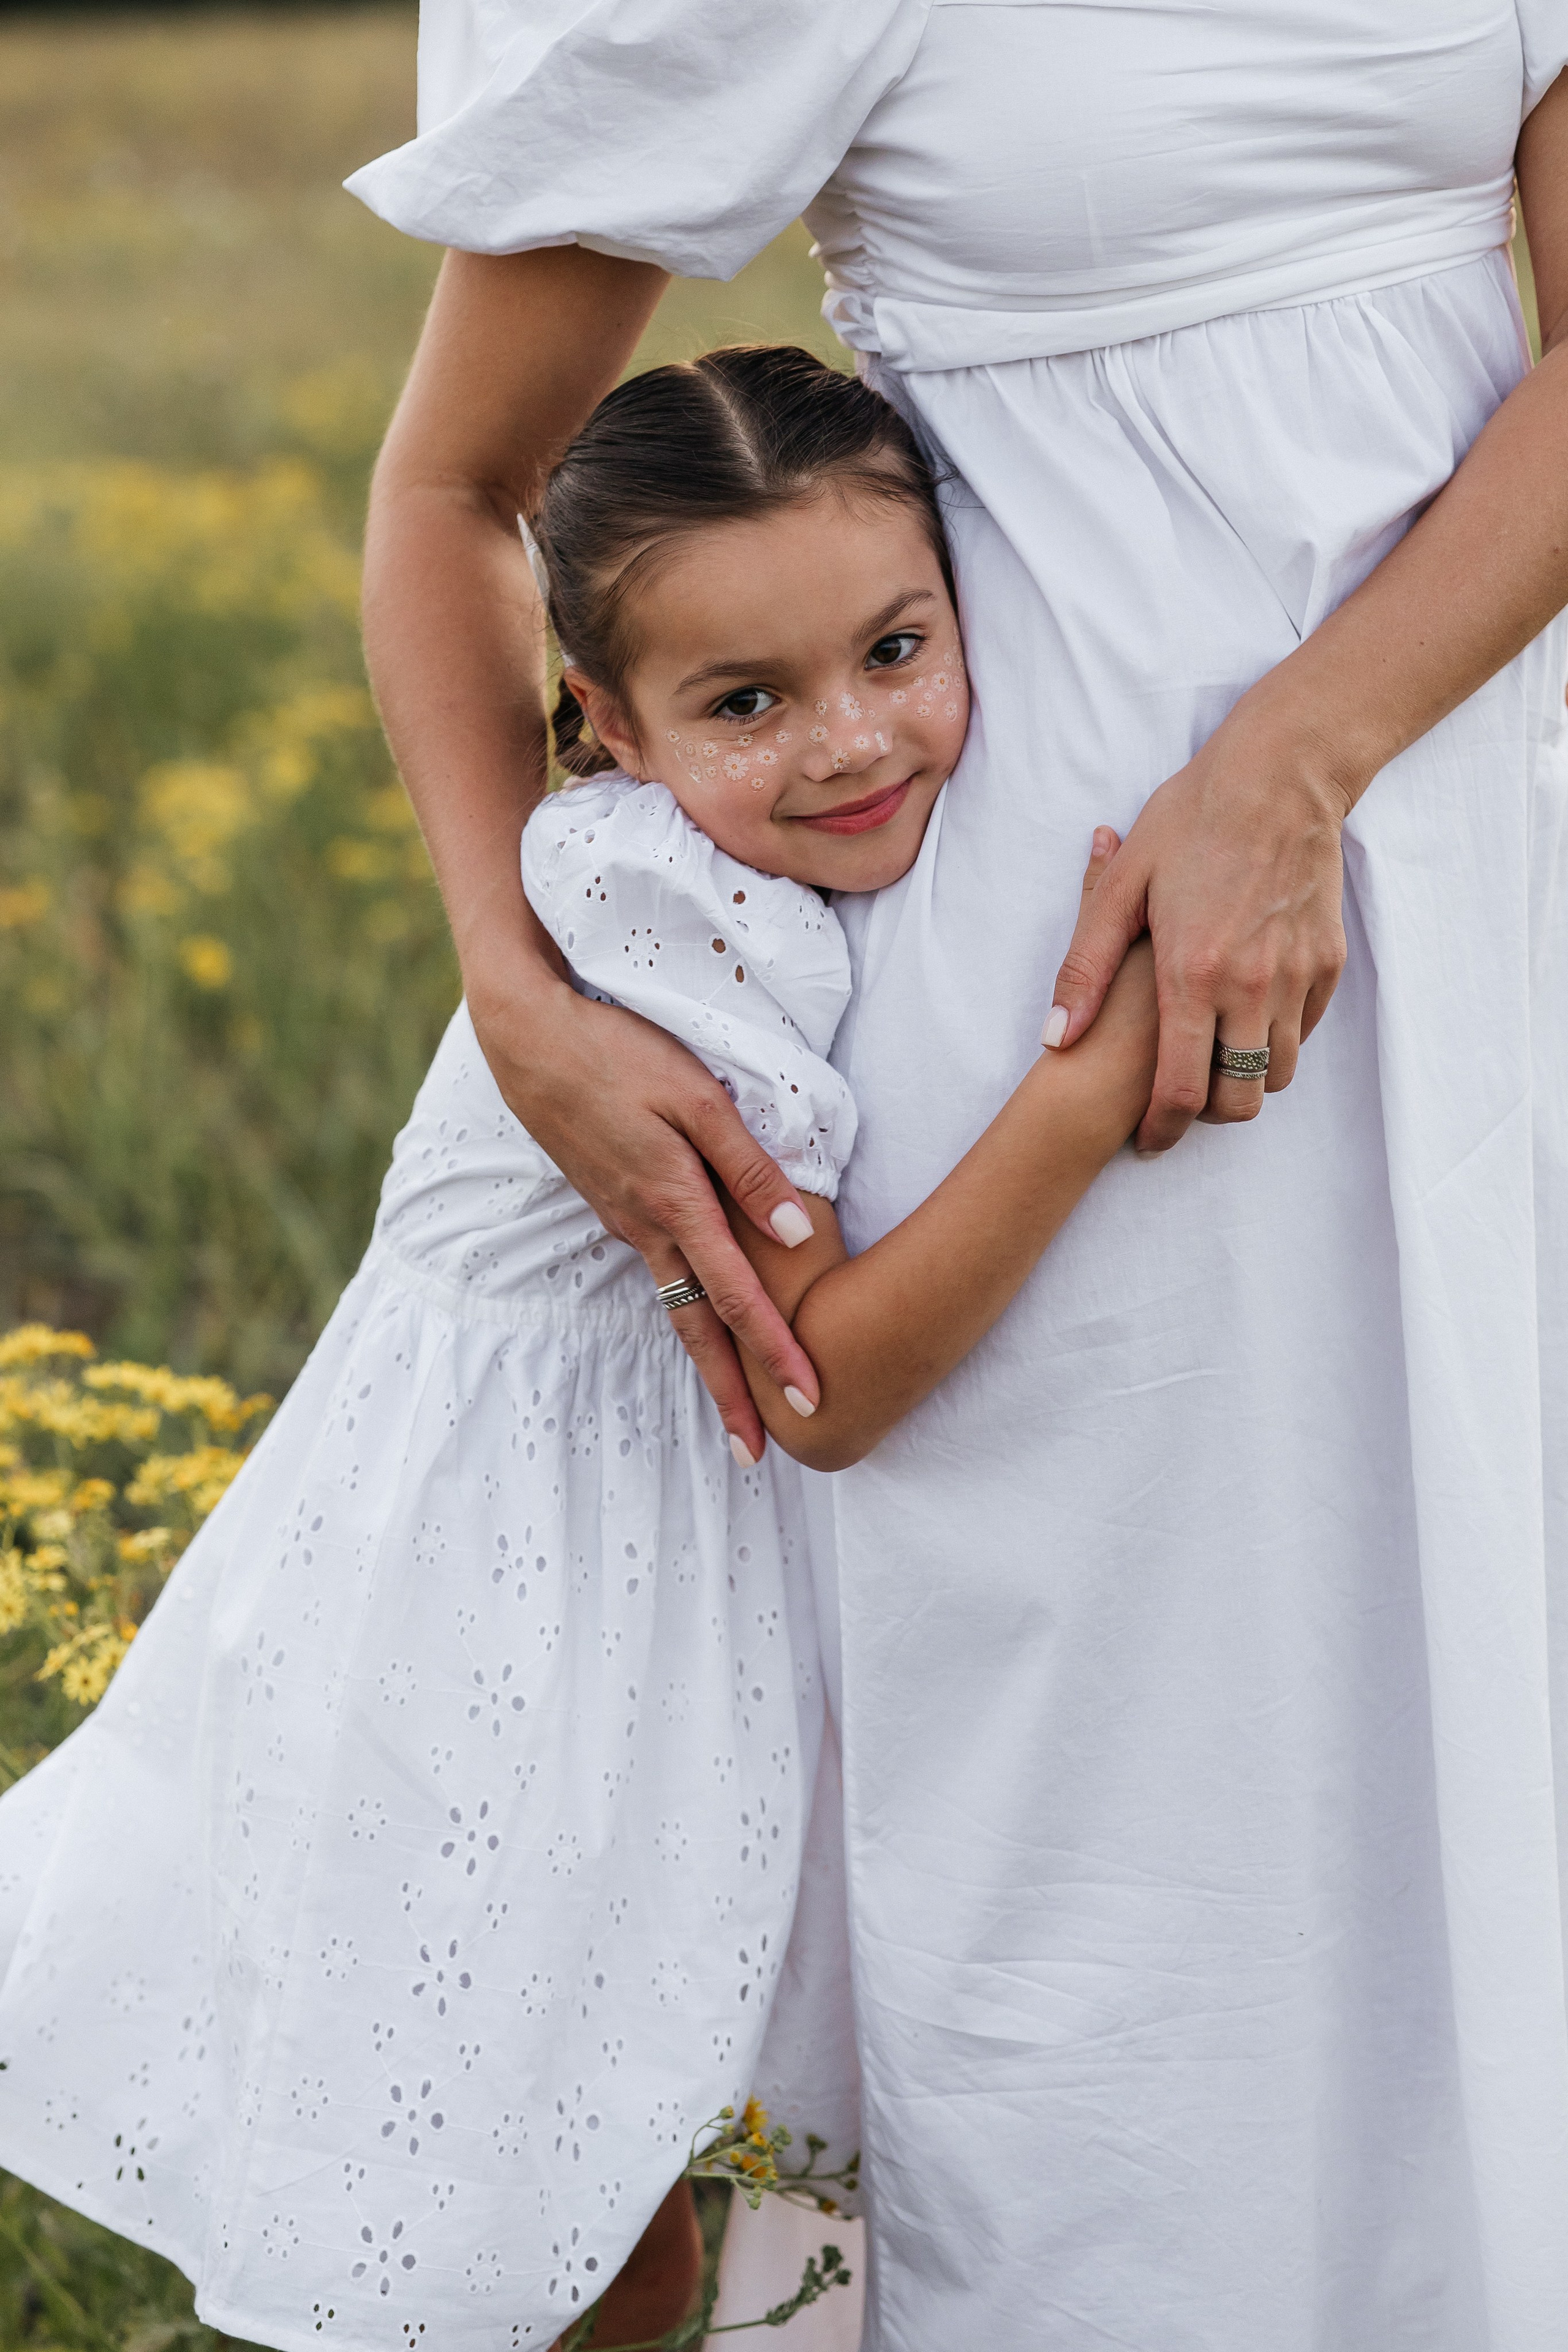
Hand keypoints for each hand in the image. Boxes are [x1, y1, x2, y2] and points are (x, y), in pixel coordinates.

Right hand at [468, 952, 819, 1463]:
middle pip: (697, 1329)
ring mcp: (625, 1219)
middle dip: (731, 1395)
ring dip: (708, 1361)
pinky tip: (700, 1321)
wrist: (527, 1036)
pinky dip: (685, 1311)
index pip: (736, 1299)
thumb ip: (750, 1168)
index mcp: (674, 1205)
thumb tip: (799, 1236)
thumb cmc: (620, 1053)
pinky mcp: (613, 1203)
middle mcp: (647, 1228)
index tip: (811, 1403)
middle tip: (757, 1457)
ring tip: (735, 1408)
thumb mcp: (697, 1098)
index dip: (775, 1354)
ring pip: (676, 1305)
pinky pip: (659, 1272)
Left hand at [1045, 710, 1351, 1152]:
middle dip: (1206, 1115)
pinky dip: (1276, 1038)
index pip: (1179, 1090)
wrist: (1280, 775)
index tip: (1145, 1138)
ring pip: (1277, 1073)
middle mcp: (1251, 986)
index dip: (1160, 1129)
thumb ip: (1085, 968)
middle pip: (1237, 1100)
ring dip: (1244, 1079)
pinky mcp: (1328, 962)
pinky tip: (1247, 1015)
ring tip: (1213, 1057)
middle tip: (1181, 1099)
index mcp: (1192, 975)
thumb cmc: (1190, 822)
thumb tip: (1054, 1038)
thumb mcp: (1120, 888)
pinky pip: (1304, 1030)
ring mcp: (1297, 976)